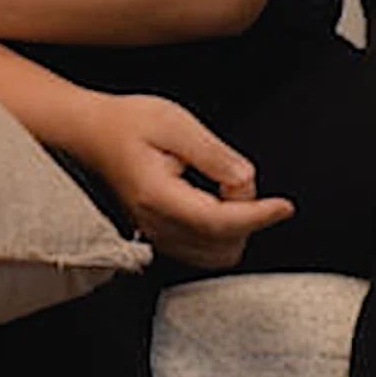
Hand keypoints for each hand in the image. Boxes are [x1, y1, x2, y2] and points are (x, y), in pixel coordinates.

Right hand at [63, 91, 292, 270]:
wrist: (91, 133)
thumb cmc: (126, 123)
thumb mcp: (172, 122)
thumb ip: (212, 153)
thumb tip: (244, 178)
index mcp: (159, 196)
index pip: (219, 222)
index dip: (257, 216)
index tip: (284, 206)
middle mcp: (156, 224)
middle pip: (223, 244)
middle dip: (244, 214)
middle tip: (231, 173)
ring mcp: (156, 234)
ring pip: (216, 254)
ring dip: (234, 226)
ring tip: (220, 185)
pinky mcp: (160, 236)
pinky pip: (203, 252)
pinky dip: (221, 233)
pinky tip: (214, 201)